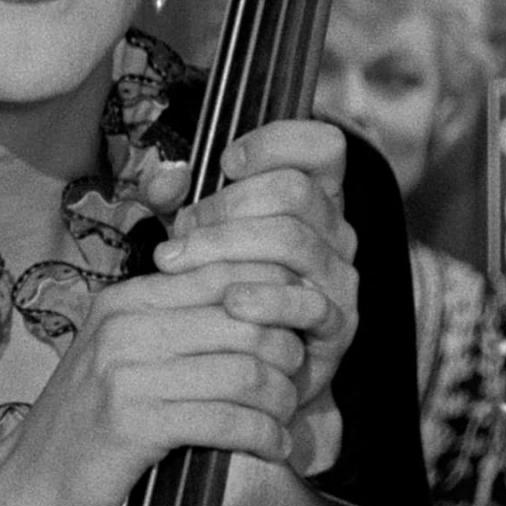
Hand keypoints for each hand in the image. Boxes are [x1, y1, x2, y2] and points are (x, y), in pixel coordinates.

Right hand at [0, 262, 307, 505]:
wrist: (32, 482)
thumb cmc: (88, 421)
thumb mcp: (121, 355)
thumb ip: (172, 324)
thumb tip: (257, 305)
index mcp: (123, 300)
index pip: (222, 274)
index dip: (275, 300)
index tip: (293, 334)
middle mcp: (123, 326)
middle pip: (245, 322)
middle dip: (288, 357)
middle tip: (296, 386)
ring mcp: (124, 374)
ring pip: (244, 371)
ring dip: (282, 402)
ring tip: (284, 420)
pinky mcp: (133, 424)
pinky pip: (227, 420)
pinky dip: (263, 437)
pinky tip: (270, 448)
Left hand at [155, 119, 355, 465]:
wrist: (234, 363)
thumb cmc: (210, 282)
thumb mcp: (183, 231)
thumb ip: (168, 197)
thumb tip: (166, 177)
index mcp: (308, 194)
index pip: (322, 146)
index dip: (277, 142)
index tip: (226, 163)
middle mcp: (334, 230)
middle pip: (294, 191)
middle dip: (225, 205)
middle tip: (179, 232)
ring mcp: (338, 277)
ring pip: (293, 240)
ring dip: (225, 247)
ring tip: (176, 263)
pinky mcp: (336, 326)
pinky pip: (309, 302)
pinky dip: (265, 300)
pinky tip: (230, 303)